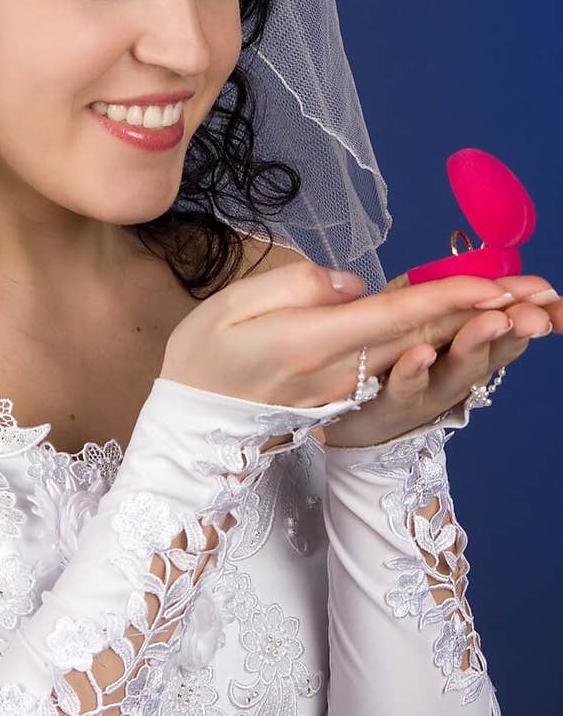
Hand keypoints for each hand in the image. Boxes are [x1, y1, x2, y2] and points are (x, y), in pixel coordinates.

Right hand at [159, 256, 557, 418]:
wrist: (188, 430)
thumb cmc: (200, 361)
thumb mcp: (228, 307)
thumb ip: (296, 287)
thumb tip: (355, 286)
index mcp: (312, 344)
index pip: (395, 317)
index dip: (449, 299)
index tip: (497, 285)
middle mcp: (340, 373)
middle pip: (425, 338)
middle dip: (487, 314)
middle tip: (543, 293)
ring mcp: (346, 391)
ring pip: (422, 356)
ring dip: (480, 334)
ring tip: (531, 313)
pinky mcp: (346, 398)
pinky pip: (404, 370)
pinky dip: (448, 350)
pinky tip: (478, 335)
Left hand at [323, 271, 560, 447]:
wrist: (355, 414)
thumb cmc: (397, 359)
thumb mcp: (429, 317)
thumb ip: (460, 297)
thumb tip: (492, 277)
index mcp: (470, 343)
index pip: (511, 323)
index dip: (539, 311)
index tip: (554, 296)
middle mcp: (458, 370)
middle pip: (493, 348)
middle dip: (515, 328)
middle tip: (532, 314)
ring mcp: (429, 390)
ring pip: (458, 370)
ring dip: (475, 342)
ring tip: (491, 321)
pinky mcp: (391, 404)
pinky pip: (404, 388)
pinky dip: (415, 372)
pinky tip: (422, 353)